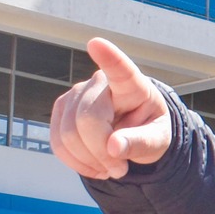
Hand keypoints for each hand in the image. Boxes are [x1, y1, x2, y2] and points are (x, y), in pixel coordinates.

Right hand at [49, 37, 172, 179]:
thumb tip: (114, 148)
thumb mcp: (157, 140)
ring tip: (111, 167)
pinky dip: (75, 162)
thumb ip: (140, 143)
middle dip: (101, 152)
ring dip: (89, 160)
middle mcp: (100, 83)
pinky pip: (57, 142)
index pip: (120, 70)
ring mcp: (76, 94)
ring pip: (68, 134)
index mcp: (132, 85)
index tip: (96, 43)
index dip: (108, 58)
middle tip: (121, 170)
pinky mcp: (61, 109)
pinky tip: (94, 166)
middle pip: (87, 119)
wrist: (135, 131)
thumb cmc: (149, 129)